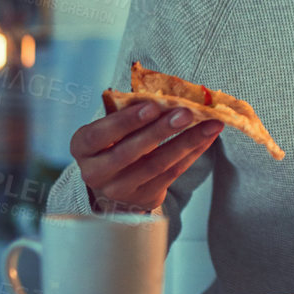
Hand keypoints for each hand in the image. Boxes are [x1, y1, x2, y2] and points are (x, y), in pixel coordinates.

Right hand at [69, 101, 222, 214]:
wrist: (115, 186)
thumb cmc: (114, 144)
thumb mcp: (109, 129)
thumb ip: (128, 114)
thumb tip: (165, 96)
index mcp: (83, 147)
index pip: (100, 134)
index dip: (125, 121)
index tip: (152, 106)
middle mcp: (96, 172)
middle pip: (131, 151)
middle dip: (161, 130)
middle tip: (186, 113)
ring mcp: (119, 189)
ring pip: (157, 164)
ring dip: (187, 142)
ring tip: (210, 124)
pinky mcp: (144, 198)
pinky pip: (172, 174)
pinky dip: (192, 153)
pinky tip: (207, 138)